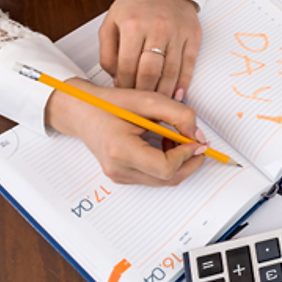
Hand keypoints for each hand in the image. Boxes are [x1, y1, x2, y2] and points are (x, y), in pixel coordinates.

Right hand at [45, 78, 206, 185]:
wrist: (82, 111)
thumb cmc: (110, 104)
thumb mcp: (149, 101)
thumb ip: (179, 116)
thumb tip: (198, 137)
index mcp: (120, 150)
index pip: (165, 167)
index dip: (186, 155)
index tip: (195, 140)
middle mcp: (118, 169)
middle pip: (168, 179)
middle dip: (189, 162)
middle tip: (198, 144)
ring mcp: (119, 176)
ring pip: (163, 180)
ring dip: (179, 162)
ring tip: (175, 139)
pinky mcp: (122, 176)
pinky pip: (153, 177)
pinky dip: (166, 164)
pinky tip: (164, 145)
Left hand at [99, 0, 200, 100]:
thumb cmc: (137, 4)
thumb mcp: (111, 22)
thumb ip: (108, 52)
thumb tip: (115, 79)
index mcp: (132, 25)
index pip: (126, 66)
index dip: (124, 86)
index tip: (124, 96)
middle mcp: (156, 28)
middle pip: (149, 72)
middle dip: (144, 92)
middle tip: (141, 104)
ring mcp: (177, 33)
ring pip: (170, 72)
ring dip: (164, 92)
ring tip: (158, 103)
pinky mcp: (193, 36)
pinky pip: (189, 65)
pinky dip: (183, 82)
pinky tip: (177, 93)